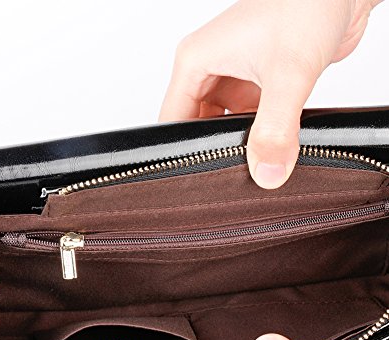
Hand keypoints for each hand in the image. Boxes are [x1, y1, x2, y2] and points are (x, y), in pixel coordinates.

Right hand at [159, 0, 381, 187]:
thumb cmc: (310, 2)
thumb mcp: (289, 72)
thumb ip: (275, 128)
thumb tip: (266, 172)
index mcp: (195, 61)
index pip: (172, 121)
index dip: (180, 153)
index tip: (195, 181)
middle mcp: (209, 69)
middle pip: (195, 126)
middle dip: (211, 152)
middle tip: (229, 177)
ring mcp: (233, 76)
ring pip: (222, 126)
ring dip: (236, 145)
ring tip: (251, 164)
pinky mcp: (257, 84)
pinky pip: (246, 120)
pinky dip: (256, 137)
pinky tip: (269, 149)